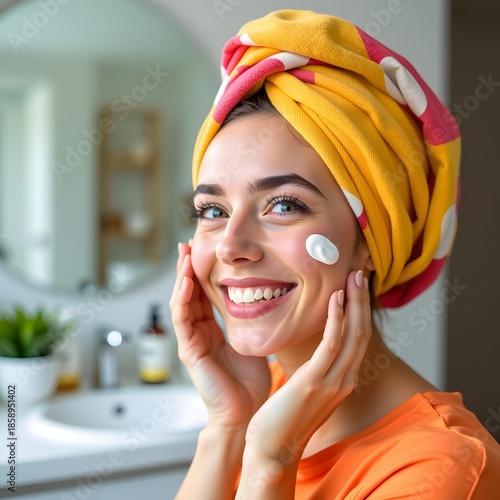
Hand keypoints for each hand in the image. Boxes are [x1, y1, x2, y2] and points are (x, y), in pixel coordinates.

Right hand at [169, 242, 270, 430]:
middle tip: (186, 244)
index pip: (202, 294)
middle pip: (188, 294)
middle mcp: (198, 333)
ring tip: (183, 256)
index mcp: (211, 329)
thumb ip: (249, 321)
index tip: (202, 250)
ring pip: (181, 303)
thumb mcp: (249, 340)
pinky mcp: (189, 352)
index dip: (201, 272)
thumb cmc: (248, 381)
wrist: (245, 413)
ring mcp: (191, 341)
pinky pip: (183, 321)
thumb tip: (264, 299)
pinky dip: (183, 300)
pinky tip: (185, 282)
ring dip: (181, 278)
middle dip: (186, 269)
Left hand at [243, 270, 371, 463]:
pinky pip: (331, 344)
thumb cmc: (285, 417)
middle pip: (362, 332)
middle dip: (362, 301)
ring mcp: (333, 382)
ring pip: (353, 334)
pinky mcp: (315, 382)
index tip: (355, 287)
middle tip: (360, 273)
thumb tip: (314, 348)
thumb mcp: (307, 387)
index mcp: (343, 379)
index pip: (358, 338)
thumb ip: (316, 368)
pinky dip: (336, 320)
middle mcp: (345, 379)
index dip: (359, 310)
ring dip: (354, 303)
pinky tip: (335, 300)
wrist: (273, 449)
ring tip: (352, 278)